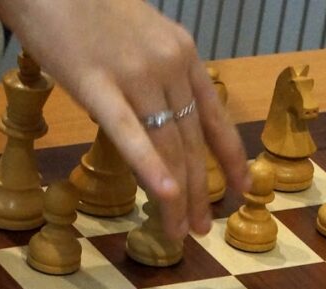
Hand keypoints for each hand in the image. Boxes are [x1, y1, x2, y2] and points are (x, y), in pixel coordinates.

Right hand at [0, 0, 246, 240]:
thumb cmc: (83, 4)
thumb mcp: (139, 33)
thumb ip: (155, 74)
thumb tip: (152, 118)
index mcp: (182, 52)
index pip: (215, 116)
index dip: (231, 157)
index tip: (242, 189)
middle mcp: (168, 63)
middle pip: (191, 140)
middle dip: (201, 190)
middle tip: (202, 228)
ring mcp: (135, 73)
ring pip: (167, 146)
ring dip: (177, 196)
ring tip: (181, 230)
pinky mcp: (95, 82)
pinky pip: (129, 133)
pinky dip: (151, 168)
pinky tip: (166, 197)